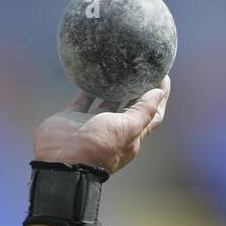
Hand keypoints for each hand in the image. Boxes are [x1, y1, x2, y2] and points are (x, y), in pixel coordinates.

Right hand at [32, 75, 169, 175]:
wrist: (62, 159)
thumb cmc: (99, 146)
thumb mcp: (127, 129)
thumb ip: (143, 112)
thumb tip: (159, 93)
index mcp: (132, 136)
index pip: (153, 114)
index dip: (160, 97)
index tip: (163, 75)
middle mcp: (114, 130)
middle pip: (132, 106)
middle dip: (139, 89)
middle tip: (143, 67)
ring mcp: (94, 123)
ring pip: (107, 102)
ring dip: (115, 87)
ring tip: (120, 67)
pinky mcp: (74, 118)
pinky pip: (83, 99)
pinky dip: (88, 87)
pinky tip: (92, 73)